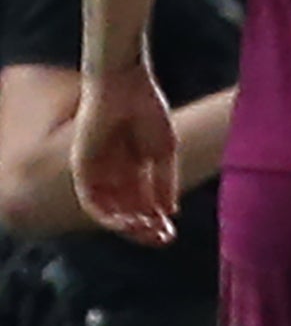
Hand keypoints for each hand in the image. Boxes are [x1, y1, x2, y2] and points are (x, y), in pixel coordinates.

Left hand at [70, 67, 176, 246]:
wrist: (126, 87)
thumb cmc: (147, 111)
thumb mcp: (164, 151)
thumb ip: (165, 181)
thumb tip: (170, 211)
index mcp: (133, 169)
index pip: (142, 203)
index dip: (156, 220)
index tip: (172, 232)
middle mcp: (114, 175)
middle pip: (126, 211)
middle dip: (144, 228)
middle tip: (163, 238)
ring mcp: (97, 172)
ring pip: (109, 210)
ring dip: (127, 225)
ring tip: (148, 232)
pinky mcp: (82, 168)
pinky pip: (92, 200)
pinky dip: (108, 214)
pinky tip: (128, 222)